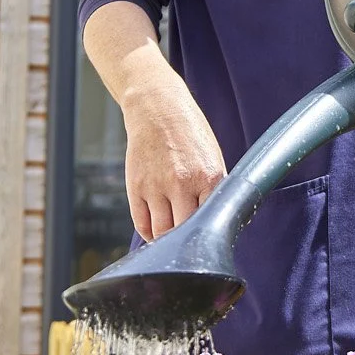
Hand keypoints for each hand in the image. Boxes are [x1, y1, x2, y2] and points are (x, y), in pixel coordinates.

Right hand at [122, 83, 226, 241]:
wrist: (157, 110)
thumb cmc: (190, 134)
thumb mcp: (214, 158)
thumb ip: (216, 189)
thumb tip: (219, 219)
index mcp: (210, 177)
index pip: (212, 222)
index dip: (210, 235)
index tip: (209, 241)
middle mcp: (183, 184)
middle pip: (185, 233)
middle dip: (188, 242)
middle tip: (190, 244)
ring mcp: (156, 187)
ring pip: (162, 233)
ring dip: (167, 241)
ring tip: (173, 240)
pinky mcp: (136, 187)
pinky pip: (142, 224)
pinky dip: (149, 234)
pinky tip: (156, 233)